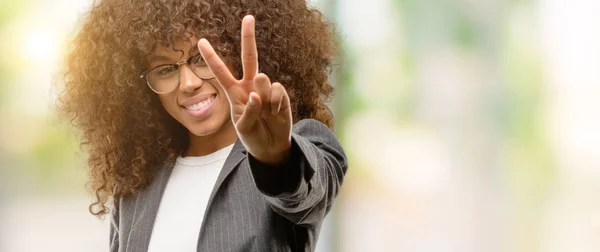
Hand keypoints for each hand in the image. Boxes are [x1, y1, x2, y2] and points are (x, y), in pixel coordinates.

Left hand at [198, 15, 292, 165]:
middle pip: (249, 57)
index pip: (221, 72)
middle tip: (248, 17)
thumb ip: (247, 111)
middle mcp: (249, 86)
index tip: (200, 41)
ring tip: (265, 113)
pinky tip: (274, 112)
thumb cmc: (252, 136)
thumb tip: (256, 93)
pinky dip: (275, 102)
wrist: (271, 147)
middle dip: (248, 37)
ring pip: (263, 80)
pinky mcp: (281, 95)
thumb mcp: (243, 128)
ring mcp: (265, 89)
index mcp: (234, 92)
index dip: (211, 57)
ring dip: (263, 98)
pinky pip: (277, 90)